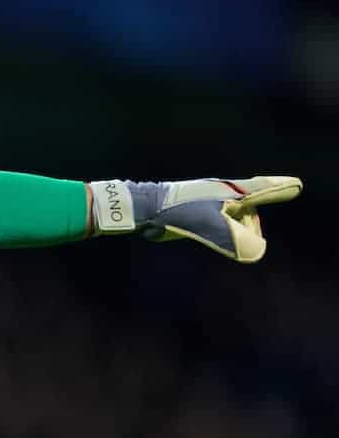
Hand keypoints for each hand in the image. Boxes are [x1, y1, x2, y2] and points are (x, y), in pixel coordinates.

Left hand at [90, 176, 301, 262]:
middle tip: (243, 233)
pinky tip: (214, 234)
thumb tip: (258, 251)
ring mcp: (206, 202)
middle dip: (251, 223)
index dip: (278, 189)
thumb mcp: (211, 227)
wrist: (143, 209)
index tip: (295, 186)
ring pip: (232, 217)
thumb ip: (236, 240)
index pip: (261, 190)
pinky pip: (217, 222)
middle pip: (249, 210)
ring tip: (225, 237)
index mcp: (229, 192)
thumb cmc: (177, 213)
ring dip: (236, 228)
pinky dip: (222, 229)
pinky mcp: (193, 212)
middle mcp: (220, 193)